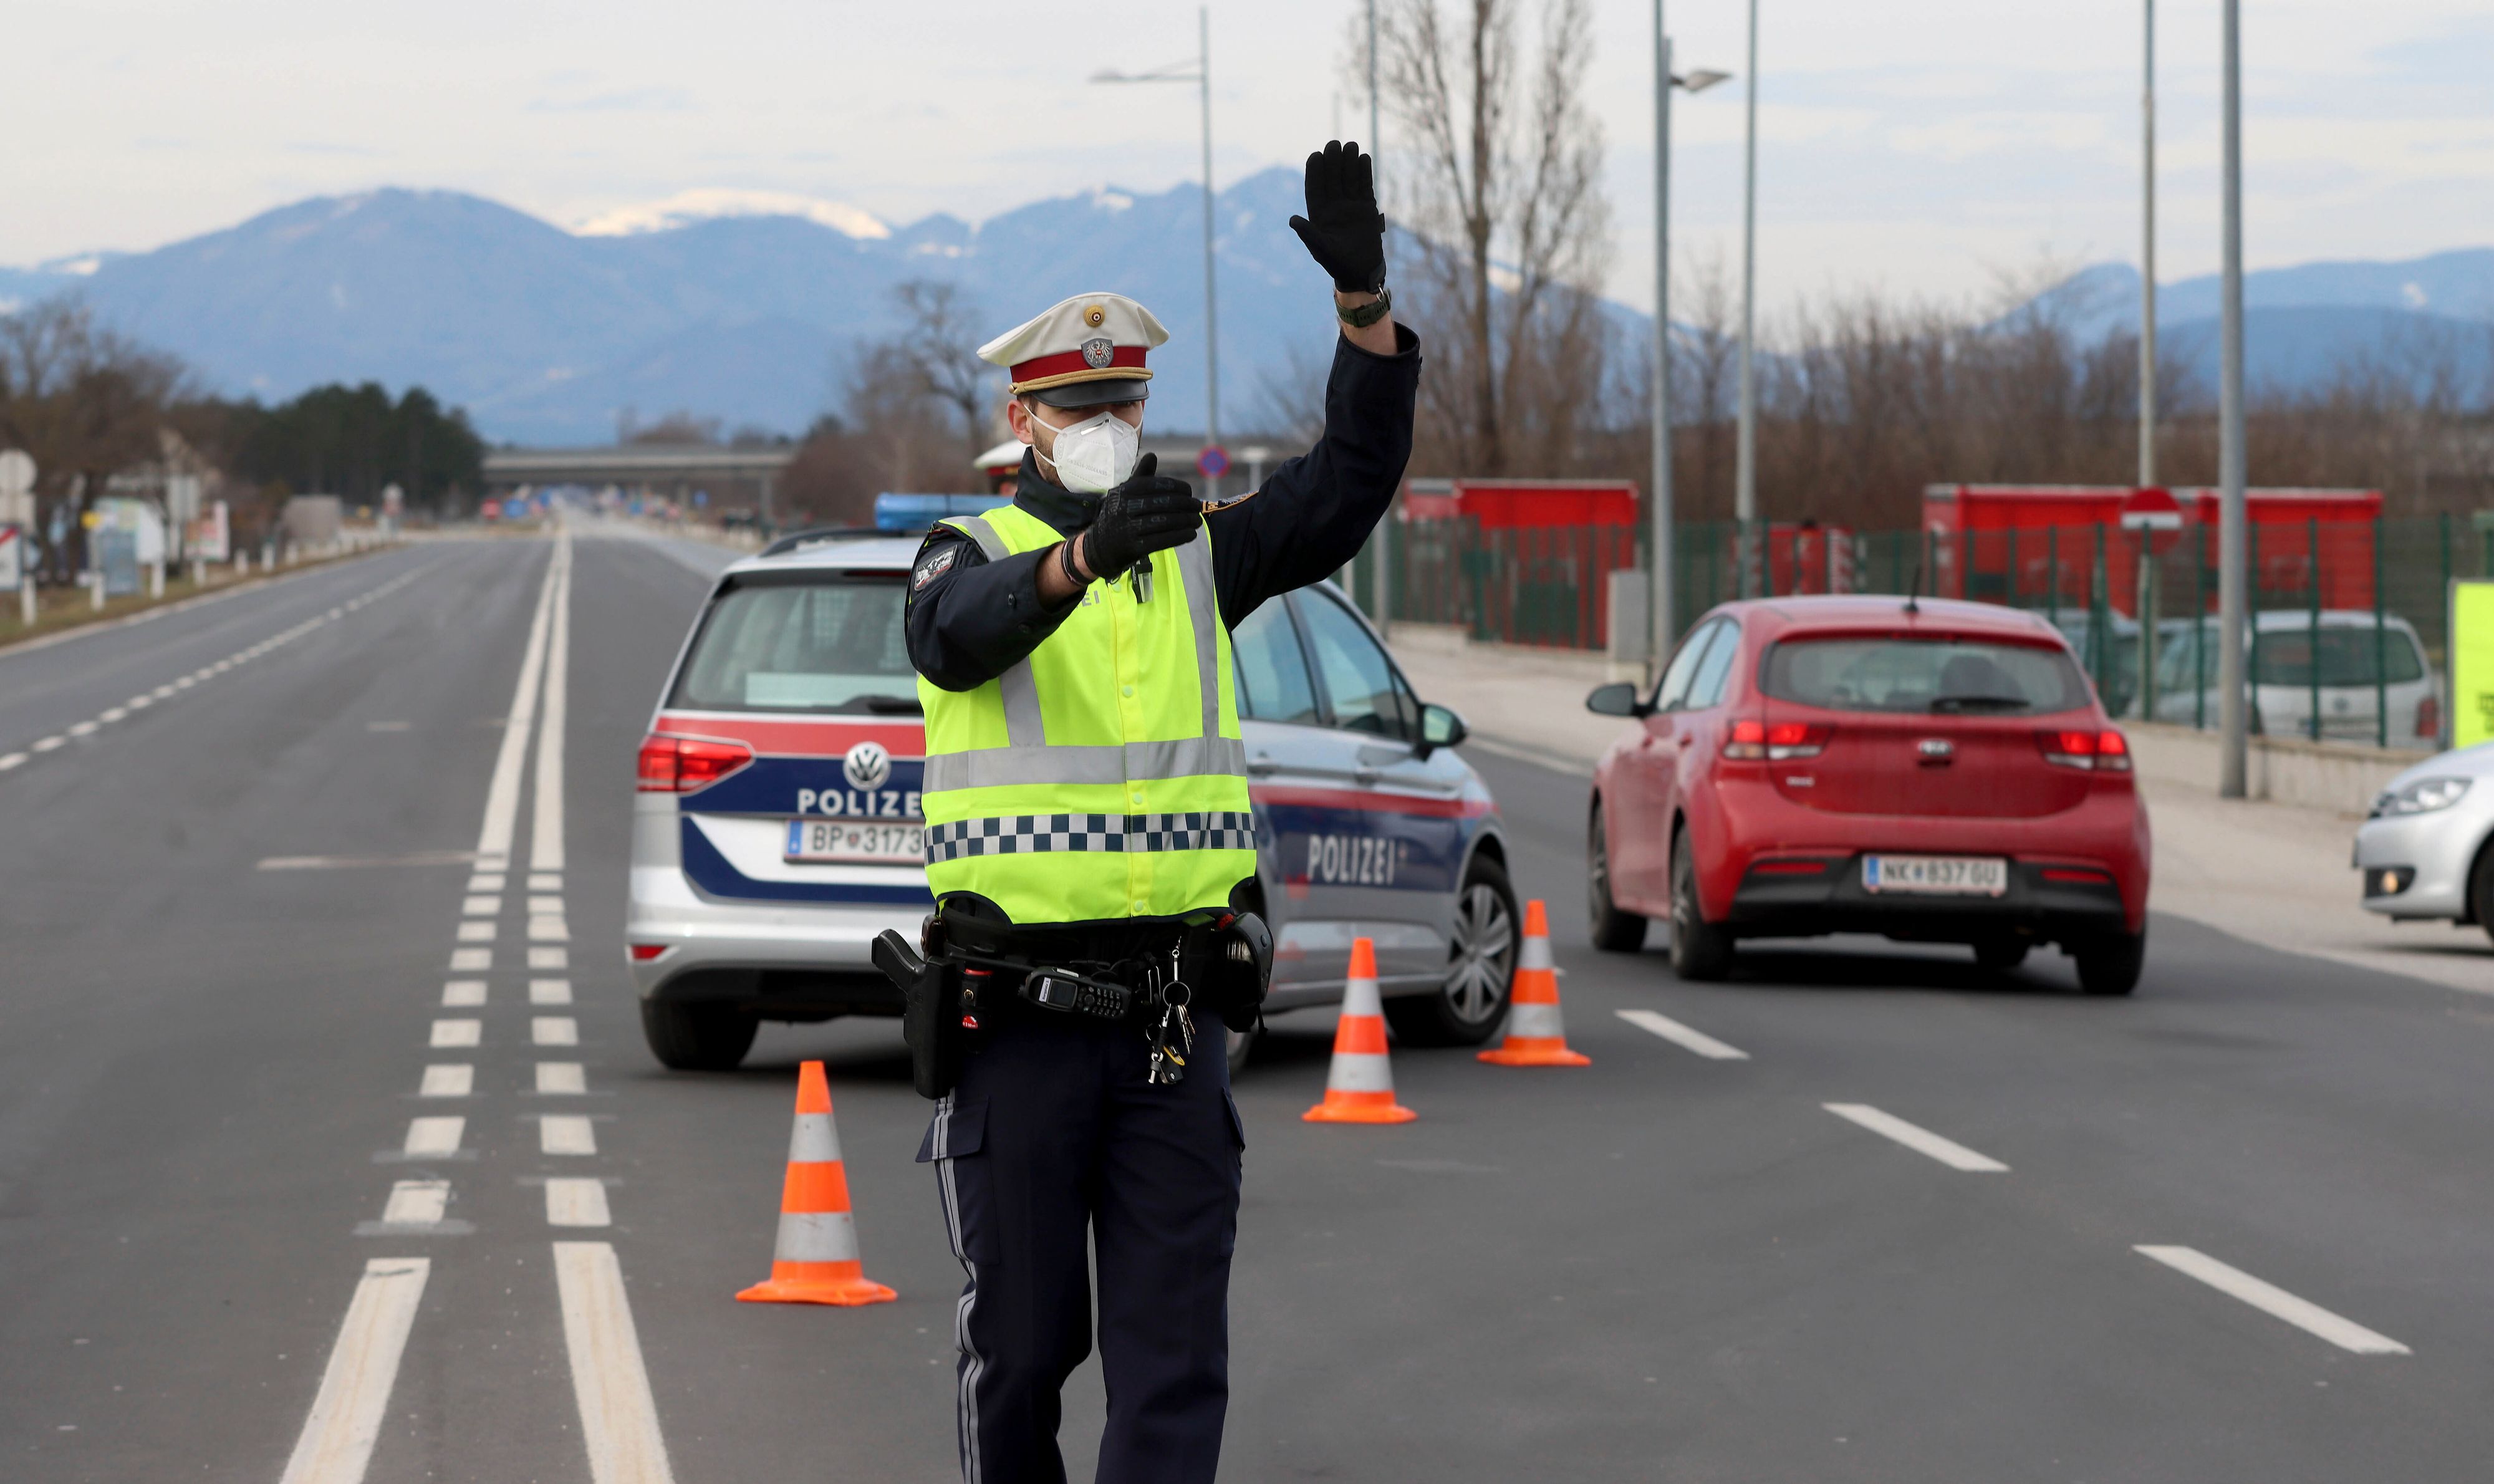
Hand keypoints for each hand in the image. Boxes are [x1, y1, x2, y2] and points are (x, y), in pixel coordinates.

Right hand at [1077, 453, 1198, 578]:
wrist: (1098, 547)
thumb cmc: (1118, 515)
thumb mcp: (1125, 494)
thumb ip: (1141, 476)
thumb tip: (1152, 455)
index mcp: (1124, 491)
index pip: (1156, 485)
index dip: (1177, 487)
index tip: (1190, 491)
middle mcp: (1124, 508)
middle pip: (1163, 503)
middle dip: (1185, 504)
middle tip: (1197, 506)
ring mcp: (1128, 528)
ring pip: (1165, 522)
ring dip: (1186, 521)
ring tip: (1197, 520)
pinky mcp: (1133, 547)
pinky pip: (1162, 540)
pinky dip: (1179, 536)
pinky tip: (1191, 534)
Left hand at [1288, 140, 1385, 293]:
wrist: (1361, 270)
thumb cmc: (1337, 263)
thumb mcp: (1322, 249)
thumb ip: (1309, 234)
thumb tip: (1292, 220)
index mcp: (1318, 213)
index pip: (1315, 188)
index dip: (1314, 172)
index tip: (1315, 156)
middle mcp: (1333, 206)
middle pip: (1332, 178)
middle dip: (1332, 161)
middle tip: (1334, 144)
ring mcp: (1350, 205)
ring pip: (1349, 178)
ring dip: (1349, 162)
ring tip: (1351, 145)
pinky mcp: (1366, 207)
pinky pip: (1364, 186)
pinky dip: (1364, 172)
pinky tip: (1364, 158)